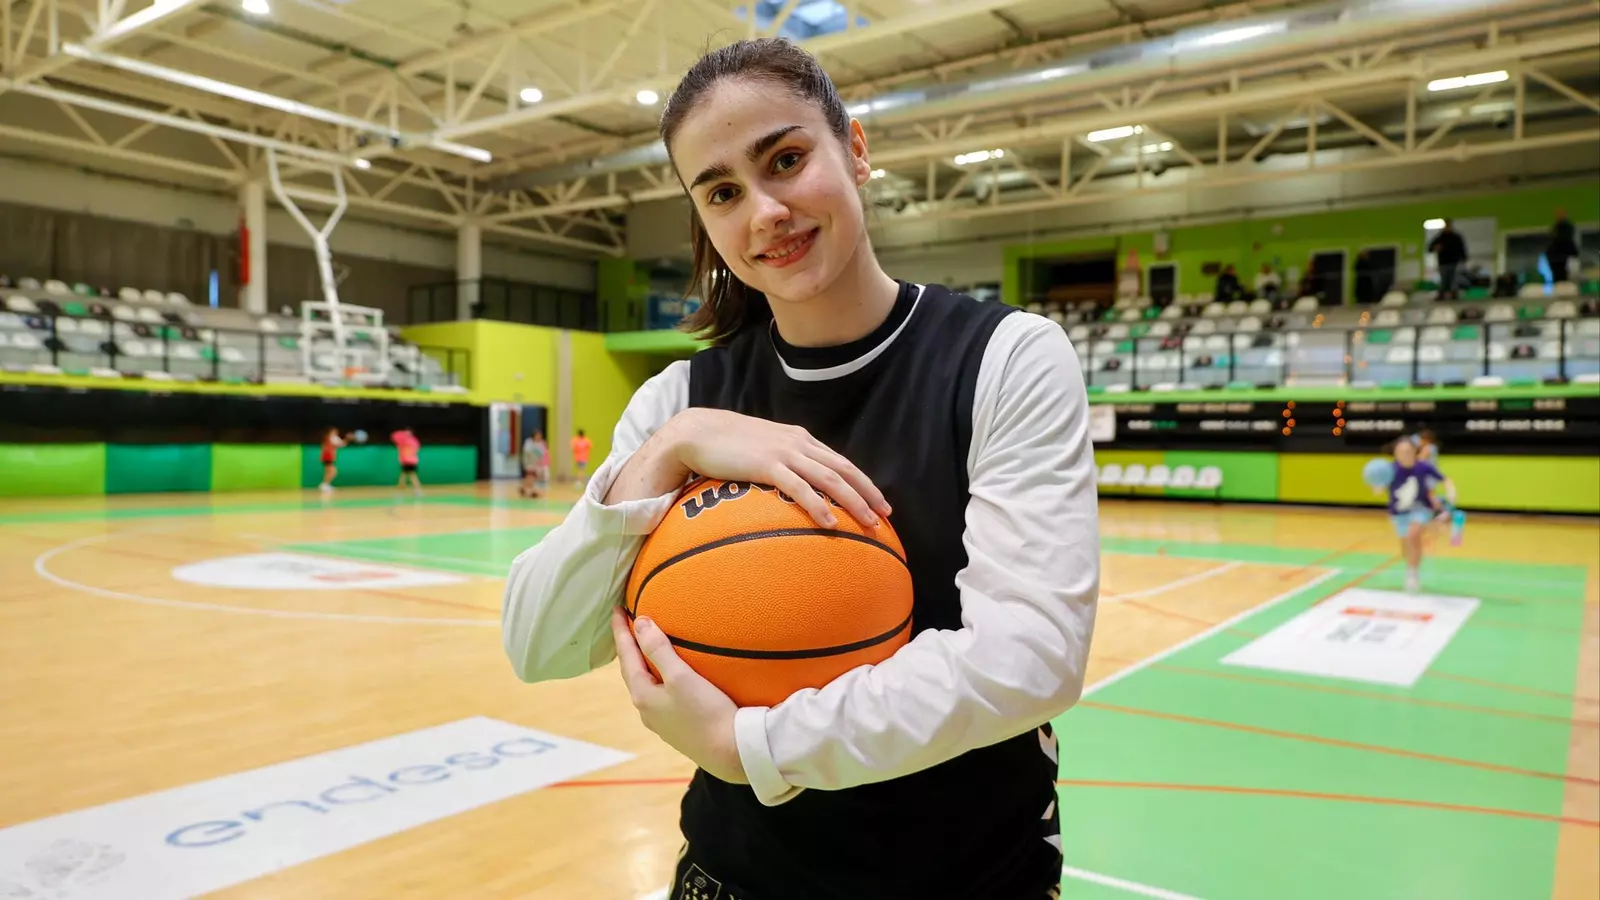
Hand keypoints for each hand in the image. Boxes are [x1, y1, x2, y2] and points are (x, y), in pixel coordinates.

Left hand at [610, 607, 747, 784]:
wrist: (731, 753)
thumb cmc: (706, 712)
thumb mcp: (681, 677)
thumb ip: (658, 650)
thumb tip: (639, 623)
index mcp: (643, 696)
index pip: (626, 656)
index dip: (621, 632)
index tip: (615, 609)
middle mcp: (647, 710)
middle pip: (632, 672)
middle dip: (629, 648)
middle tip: (627, 624)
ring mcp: (662, 721)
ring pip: (646, 685)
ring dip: (644, 664)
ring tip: (647, 647)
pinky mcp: (678, 727)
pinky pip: (661, 695)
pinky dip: (660, 677)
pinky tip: (671, 676)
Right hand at [662, 408, 890, 528]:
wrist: (697, 431)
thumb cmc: (726, 444)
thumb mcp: (762, 449)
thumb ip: (780, 462)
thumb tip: (792, 485)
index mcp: (800, 439)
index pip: (840, 462)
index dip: (863, 482)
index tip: (879, 501)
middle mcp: (799, 443)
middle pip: (844, 470)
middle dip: (868, 492)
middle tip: (886, 514)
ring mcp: (785, 453)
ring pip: (830, 479)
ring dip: (854, 502)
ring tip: (870, 523)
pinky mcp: (767, 464)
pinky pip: (799, 487)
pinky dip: (819, 505)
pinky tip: (832, 523)